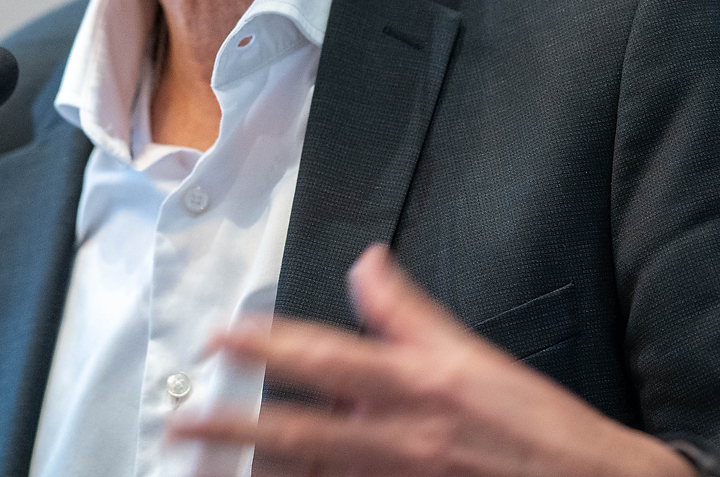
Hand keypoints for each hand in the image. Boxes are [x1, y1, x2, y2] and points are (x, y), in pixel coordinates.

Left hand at [167, 245, 691, 476]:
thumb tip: (366, 264)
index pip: (326, 360)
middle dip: (234, 428)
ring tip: (200, 464)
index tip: (220, 339)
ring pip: (311, 476)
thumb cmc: (538, 429)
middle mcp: (402, 438)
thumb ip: (409, 311)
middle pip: (301, 434)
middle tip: (181, 423)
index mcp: (418, 385)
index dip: (268, 348)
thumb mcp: (475, 355)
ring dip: (254, 470)